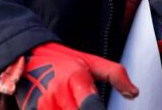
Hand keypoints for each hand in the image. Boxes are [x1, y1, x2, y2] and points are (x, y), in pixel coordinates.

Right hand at [14, 43, 136, 109]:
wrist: (27, 56)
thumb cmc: (63, 60)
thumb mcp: (91, 62)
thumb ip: (115, 75)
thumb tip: (134, 93)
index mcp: (75, 80)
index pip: (90, 105)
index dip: (95, 109)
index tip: (99, 106)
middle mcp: (57, 94)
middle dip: (86, 109)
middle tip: (86, 101)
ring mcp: (42, 106)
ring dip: (70, 109)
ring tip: (73, 102)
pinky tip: (64, 105)